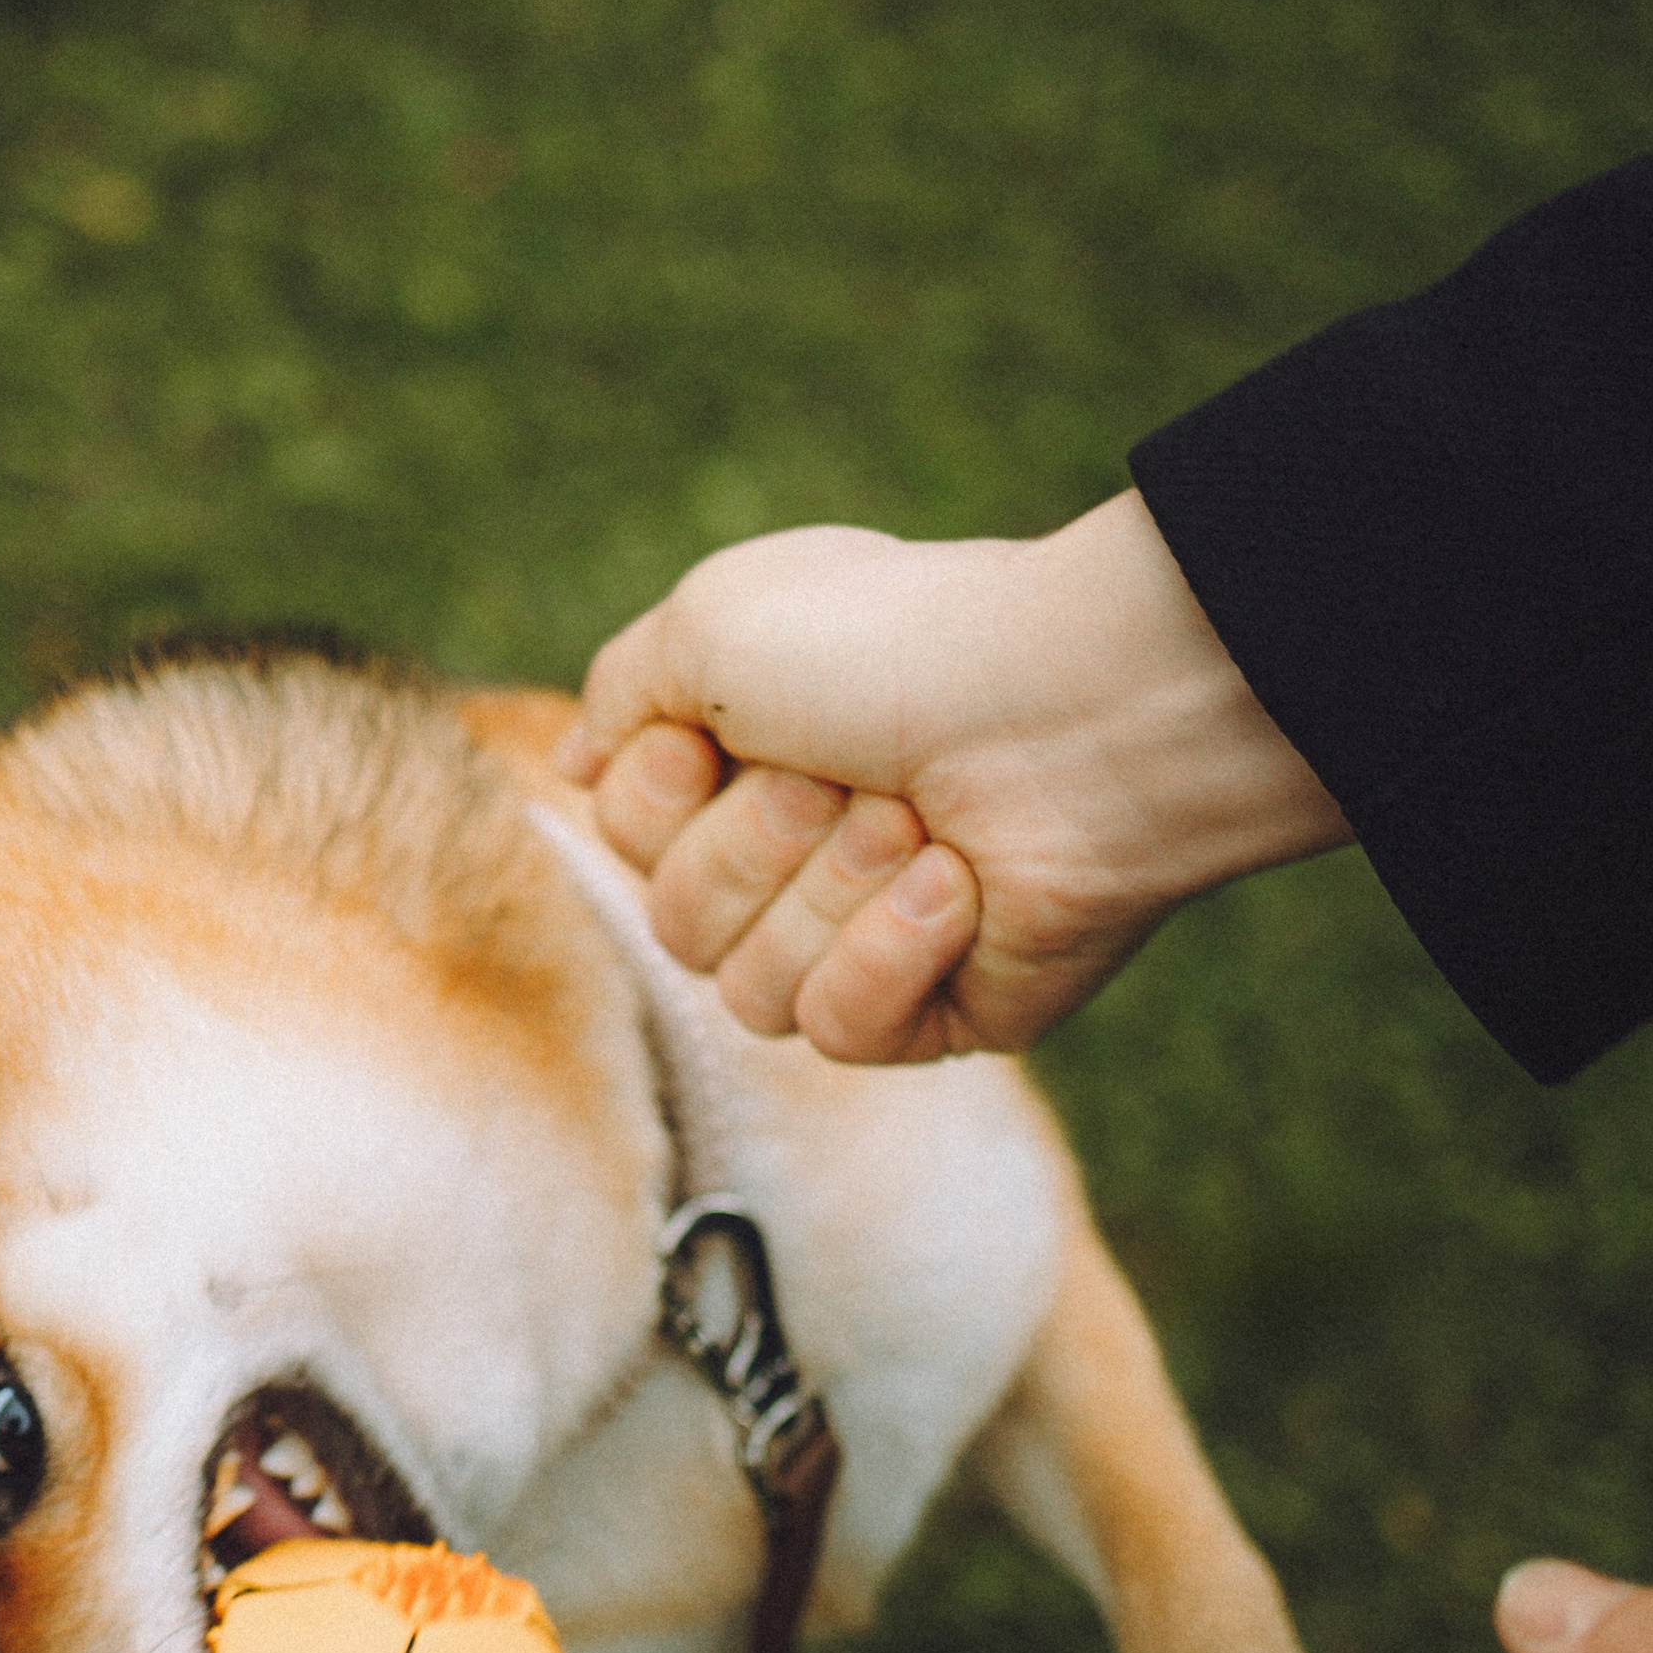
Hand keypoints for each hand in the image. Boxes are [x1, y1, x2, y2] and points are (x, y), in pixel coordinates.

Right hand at [558, 500, 1348, 1062]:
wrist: (1076, 713)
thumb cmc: (900, 647)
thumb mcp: (714, 622)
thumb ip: (620, 693)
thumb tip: (577, 764)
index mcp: (743, 758)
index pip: (620, 838)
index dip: (657, 797)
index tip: (717, 738)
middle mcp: (794, 852)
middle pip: (673, 924)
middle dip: (753, 845)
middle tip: (848, 774)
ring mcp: (862, 940)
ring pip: (748, 990)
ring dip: (831, 892)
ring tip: (919, 825)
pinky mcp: (935, 1014)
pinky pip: (838, 1030)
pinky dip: (891, 952)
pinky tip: (957, 890)